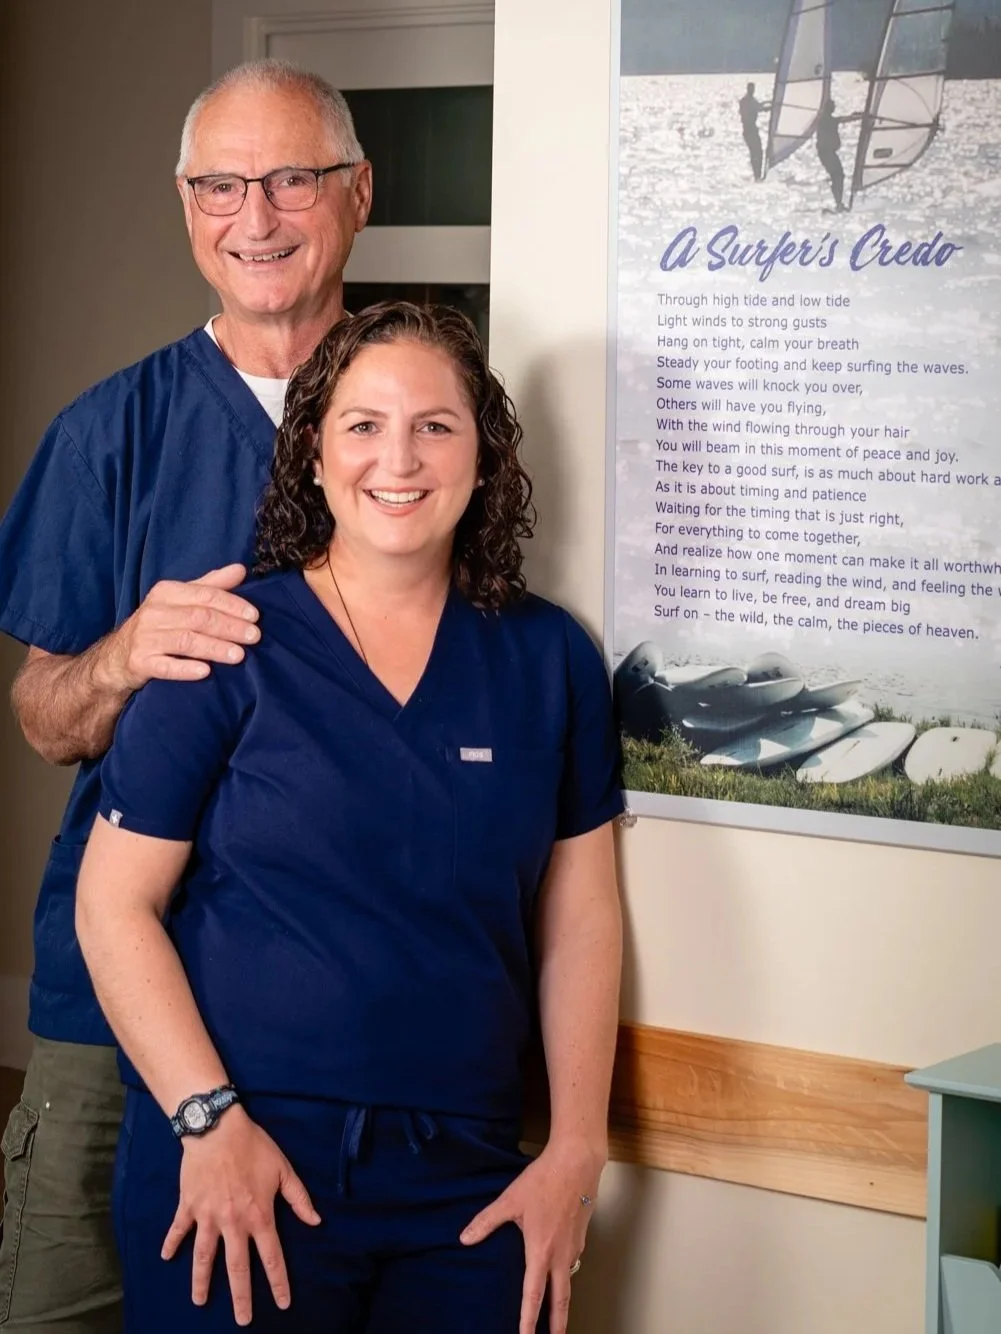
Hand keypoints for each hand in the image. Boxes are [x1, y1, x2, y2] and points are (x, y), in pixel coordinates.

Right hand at [99, 564, 259, 690]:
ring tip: (239, 655)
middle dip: (229, 627)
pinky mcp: (140, 662)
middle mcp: (154, 612)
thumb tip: (240, 569)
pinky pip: (165, 666)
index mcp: (166, 592)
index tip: (255, 616)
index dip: (231, 605)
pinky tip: (205, 672)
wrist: (119, 655)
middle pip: (198, 618)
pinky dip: (185, 669)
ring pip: (185, 641)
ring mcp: (145, 638)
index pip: (205, 595)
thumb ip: (210, 586)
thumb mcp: (181, 600)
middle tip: (254, 636)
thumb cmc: (160, 624)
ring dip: (214, 648)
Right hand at [161, 1106, 320, 1326]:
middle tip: (243, 1320)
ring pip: (204, 1257)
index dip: (278, 1282)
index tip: (282, 1303)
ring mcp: (208, 1217)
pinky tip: (165, 1258)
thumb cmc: (254, 1146)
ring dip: (201, 1281)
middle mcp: (233, 1223)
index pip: (271, 1257)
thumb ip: (299, 1198)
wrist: (218, 1128)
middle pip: (237, 1268)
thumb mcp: (284, 1169)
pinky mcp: (189, 1206)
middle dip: (241, 1297)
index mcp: (259, 1215)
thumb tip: (316, 1221)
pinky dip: (171, 1243)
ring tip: (199, 1302)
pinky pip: (178, 1229)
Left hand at [459, 1139, 603, 1333]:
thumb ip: (487, 1221)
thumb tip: (465, 1238)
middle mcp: (561, 1255)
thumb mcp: (510, 1200)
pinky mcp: (581, 1236)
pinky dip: (566, 1276)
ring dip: (562, 1302)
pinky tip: (559, 1272)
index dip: (528, 1321)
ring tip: (555, 1316)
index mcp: (541, 1251)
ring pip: (569, 1282)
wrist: (577, 1162)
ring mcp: (574, 1247)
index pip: (533, 1296)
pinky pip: (573, 1263)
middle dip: (558, 1326)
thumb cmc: (544, 1180)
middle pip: (561, 1301)